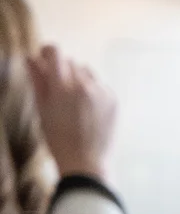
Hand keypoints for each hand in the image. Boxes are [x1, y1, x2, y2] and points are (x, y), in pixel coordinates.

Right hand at [26, 45, 116, 180]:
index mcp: (63, 86)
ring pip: (86, 71)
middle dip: (61, 69)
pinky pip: (99, 84)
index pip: (55, 52)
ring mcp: (102, 92)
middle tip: (56, 87)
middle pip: (70, 61)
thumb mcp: (42, 108)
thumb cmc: (57, 137)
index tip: (43, 59)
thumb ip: (37, 80)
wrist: (86, 161)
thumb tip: (31, 58)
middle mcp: (85, 85)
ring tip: (72, 99)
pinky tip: (86, 106)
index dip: (47, 52)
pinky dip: (91, 88)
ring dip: (77, 77)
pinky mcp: (114, 99)